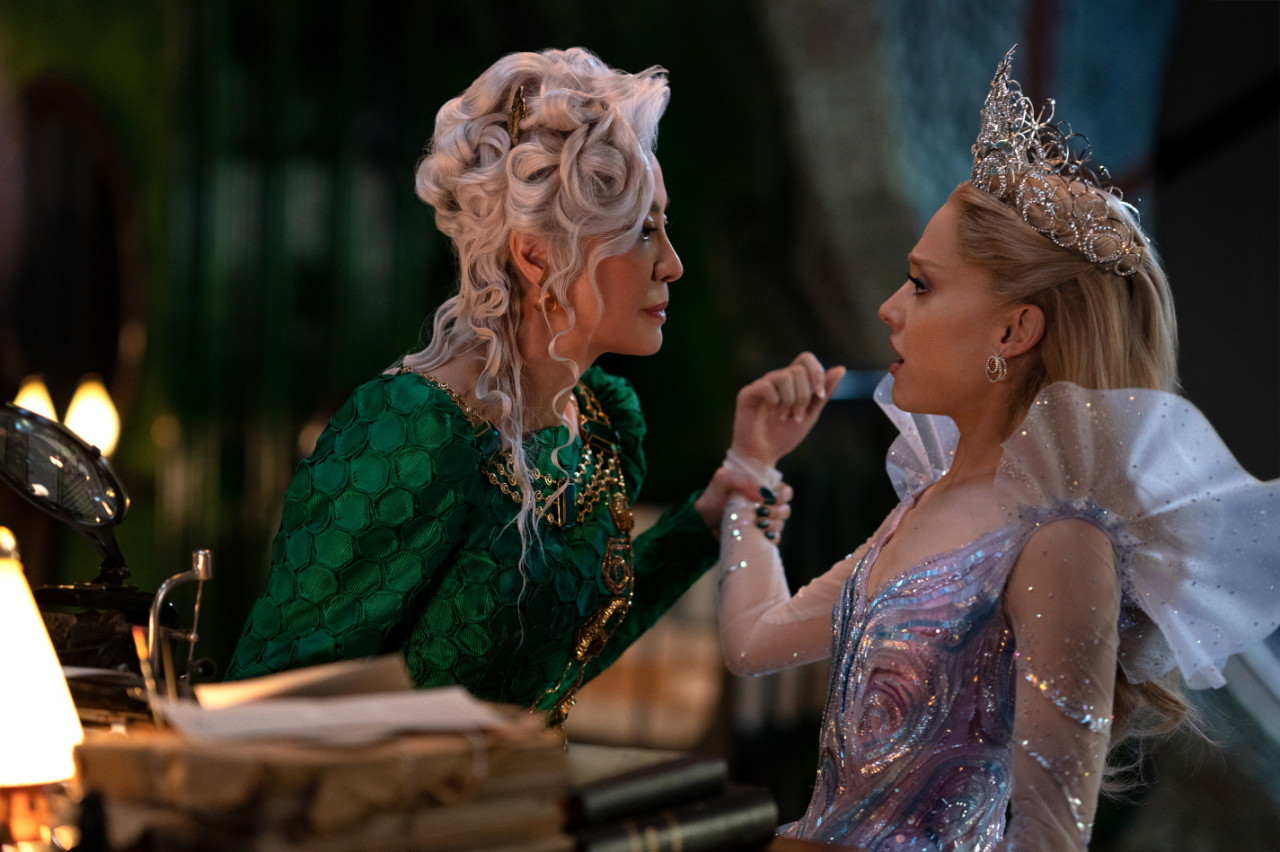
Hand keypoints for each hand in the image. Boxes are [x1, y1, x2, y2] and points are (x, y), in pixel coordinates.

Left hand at [695, 467, 792, 540]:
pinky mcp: (760, 538)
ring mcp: (764, 522)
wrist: (703, 518)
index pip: (786, 492)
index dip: (781, 496)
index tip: (768, 499)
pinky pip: (774, 540)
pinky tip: (761, 534)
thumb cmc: (714, 495)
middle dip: (776, 512)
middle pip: (785, 510)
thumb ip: (743, 479)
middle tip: (760, 512)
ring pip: (781, 525)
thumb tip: (764, 493)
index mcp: (762, 490)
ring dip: (772, 524)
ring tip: (757, 524)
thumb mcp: (723, 479)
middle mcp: (767, 506)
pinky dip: (770, 538)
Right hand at [731, 352, 844, 467]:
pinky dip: (774, 401)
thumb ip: (823, 393)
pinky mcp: (747, 393)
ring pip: (784, 377)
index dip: (816, 372)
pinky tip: (771, 413)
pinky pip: (766, 386)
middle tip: (797, 415)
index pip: (806, 359)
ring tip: (783, 417)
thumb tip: (841, 369)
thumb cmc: (785, 435)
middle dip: (803, 395)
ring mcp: (761, 385)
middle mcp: (776, 379)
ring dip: (789, 401)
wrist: (764, 455)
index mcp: (792, 382)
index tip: (820, 395)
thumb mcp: (811, 414)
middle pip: (798, 370)